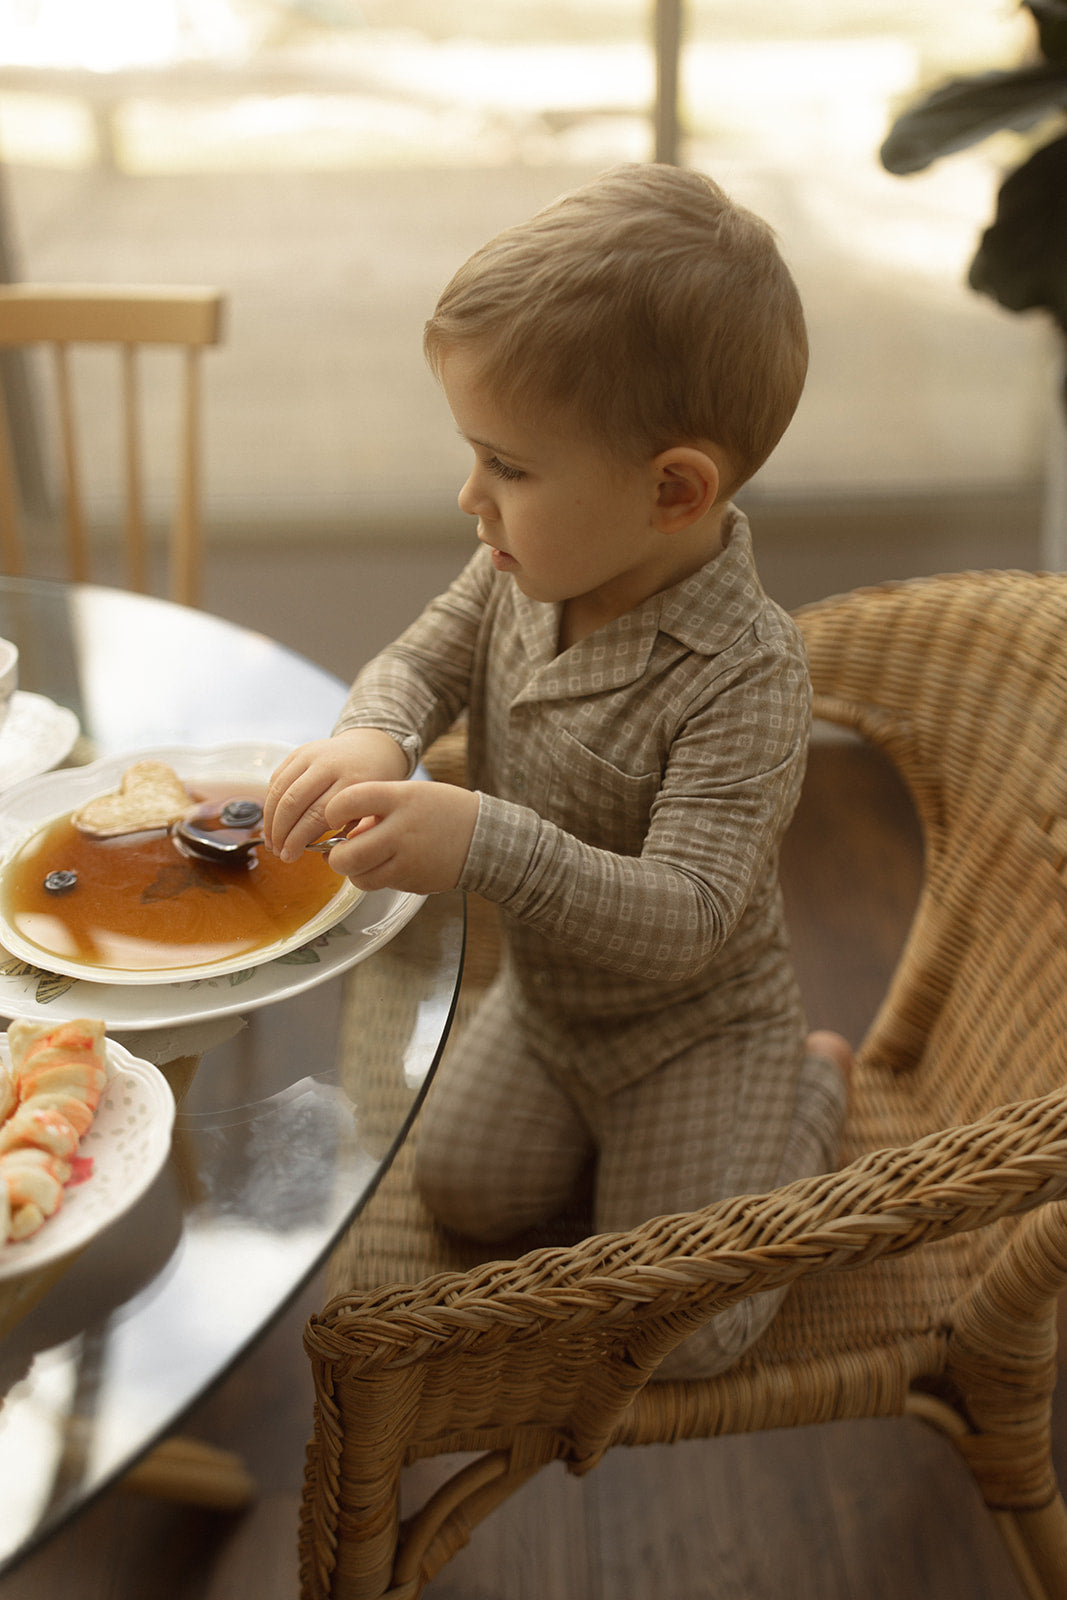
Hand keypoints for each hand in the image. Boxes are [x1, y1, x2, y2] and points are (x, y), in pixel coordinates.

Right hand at [264, 729, 407, 860]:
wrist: (371, 748)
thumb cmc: (373, 785)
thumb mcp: (372, 808)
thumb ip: (353, 830)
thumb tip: (326, 854)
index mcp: (353, 781)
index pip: (316, 814)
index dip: (298, 839)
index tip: (290, 857)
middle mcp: (329, 764)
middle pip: (293, 802)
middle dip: (280, 832)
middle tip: (279, 853)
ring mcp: (312, 754)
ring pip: (279, 790)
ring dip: (270, 820)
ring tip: (271, 842)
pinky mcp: (299, 751)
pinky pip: (276, 778)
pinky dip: (270, 802)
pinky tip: (272, 822)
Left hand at [323, 780, 478, 893]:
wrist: (484, 838)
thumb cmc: (442, 811)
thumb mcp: (409, 795)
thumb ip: (375, 811)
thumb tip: (345, 836)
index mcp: (399, 798)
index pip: (348, 801)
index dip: (332, 811)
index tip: (335, 816)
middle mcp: (401, 830)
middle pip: (346, 854)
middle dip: (334, 856)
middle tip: (338, 851)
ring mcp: (407, 859)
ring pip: (358, 876)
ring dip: (352, 871)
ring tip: (360, 860)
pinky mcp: (412, 881)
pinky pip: (377, 885)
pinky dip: (372, 878)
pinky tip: (384, 866)